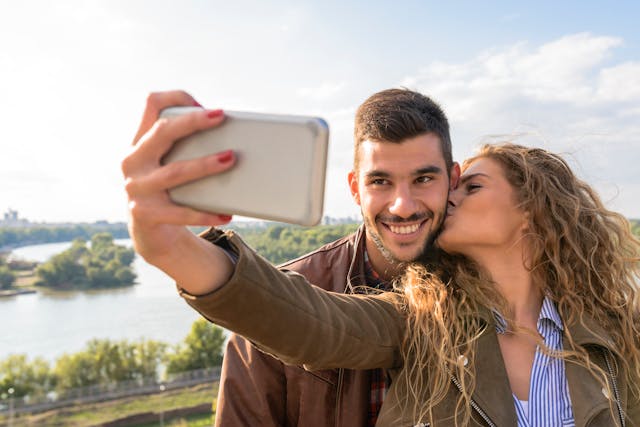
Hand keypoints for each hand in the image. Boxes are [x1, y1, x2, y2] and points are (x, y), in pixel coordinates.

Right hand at [121, 91, 234, 290]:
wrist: (151, 233)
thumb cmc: (171, 190)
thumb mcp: (172, 164)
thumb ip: (188, 146)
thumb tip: (234, 136)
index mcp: (140, 142)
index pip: (151, 105)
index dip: (176, 97)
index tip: (203, 103)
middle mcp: (133, 161)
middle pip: (162, 132)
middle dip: (193, 122)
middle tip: (220, 117)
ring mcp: (136, 188)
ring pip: (175, 172)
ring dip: (205, 165)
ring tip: (231, 159)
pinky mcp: (145, 215)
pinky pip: (180, 213)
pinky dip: (205, 213)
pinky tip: (226, 213)